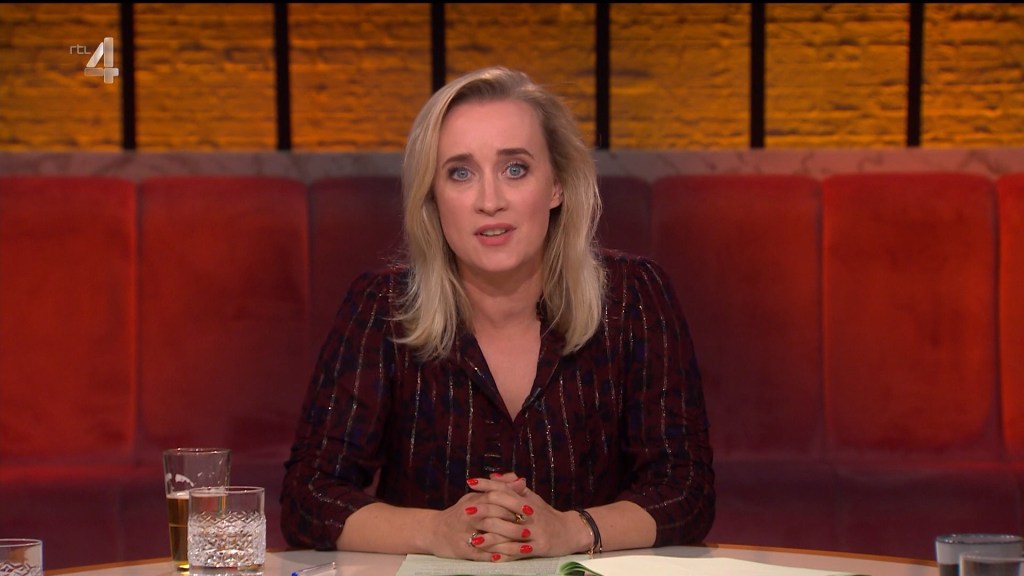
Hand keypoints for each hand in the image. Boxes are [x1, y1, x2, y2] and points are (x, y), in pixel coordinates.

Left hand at [461, 473, 588, 560]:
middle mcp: (530, 513)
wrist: (570, 531)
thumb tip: (493, 476)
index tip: (470, 482)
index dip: (487, 485)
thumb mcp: (531, 497)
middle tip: (466, 510)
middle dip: (484, 509)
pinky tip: (492, 557)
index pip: (505, 488)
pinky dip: (506, 554)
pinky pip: (520, 552)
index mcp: (527, 500)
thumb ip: (512, 487)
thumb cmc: (546, 514)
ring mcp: (535, 531)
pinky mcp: (540, 547)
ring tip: (473, 540)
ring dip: (491, 537)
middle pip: (505, 508)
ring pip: (510, 533)